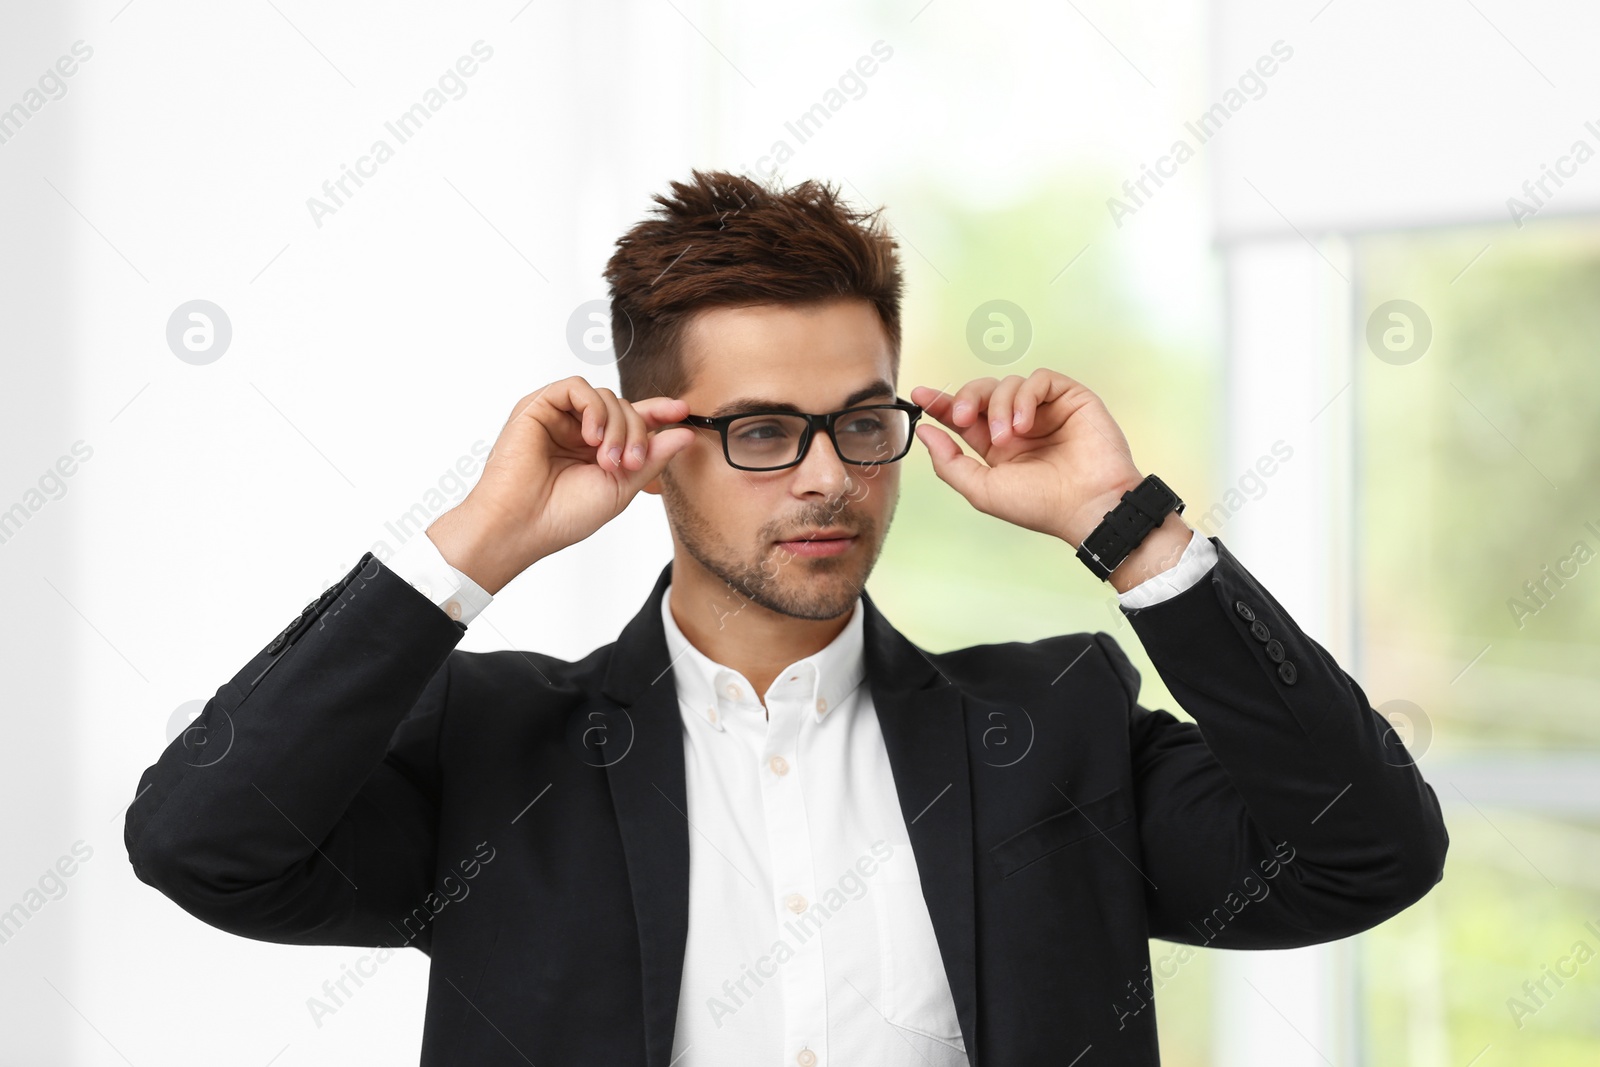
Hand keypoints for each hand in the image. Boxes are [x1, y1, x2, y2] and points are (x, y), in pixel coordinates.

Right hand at [426, 376, 695, 592]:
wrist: (521, 525)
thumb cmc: (563, 515)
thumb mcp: (621, 488)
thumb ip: (652, 458)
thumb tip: (685, 434)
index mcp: (597, 451)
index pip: (633, 420)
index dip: (659, 412)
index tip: (683, 412)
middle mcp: (578, 431)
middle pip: (625, 408)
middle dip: (637, 432)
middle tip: (630, 464)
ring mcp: (559, 418)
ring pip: (605, 397)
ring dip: (617, 425)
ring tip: (608, 459)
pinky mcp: (538, 407)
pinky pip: (577, 387)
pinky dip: (593, 408)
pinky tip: (591, 437)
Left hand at [910, 370, 1147, 547]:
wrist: (1088, 506)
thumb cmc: (1040, 505)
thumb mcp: (982, 490)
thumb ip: (949, 462)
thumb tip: (925, 432)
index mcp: (997, 447)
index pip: (965, 417)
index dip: (941, 404)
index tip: (919, 394)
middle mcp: (1019, 425)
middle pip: (982, 393)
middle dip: (966, 399)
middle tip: (961, 417)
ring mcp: (1044, 411)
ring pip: (1007, 384)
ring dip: (1000, 406)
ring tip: (1008, 436)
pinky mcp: (1070, 398)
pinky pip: (1039, 380)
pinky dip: (1025, 397)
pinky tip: (1025, 424)